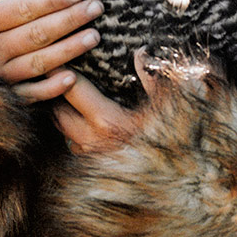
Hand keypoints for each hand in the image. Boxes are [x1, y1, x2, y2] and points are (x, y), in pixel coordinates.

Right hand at [0, 0, 103, 102]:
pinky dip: (50, 88)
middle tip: (97, 8)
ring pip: (38, 62)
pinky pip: (28, 94)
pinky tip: (73, 77)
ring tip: (94, 36)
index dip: (51, 1)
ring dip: (69, 50)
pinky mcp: (0, 95)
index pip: (23, 9)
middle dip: (70, 20)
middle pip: (37, 33)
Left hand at [54, 51, 210, 154]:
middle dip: (55, 90)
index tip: (55, 55)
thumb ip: (153, 77)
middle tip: (56, 69)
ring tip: (64, 92)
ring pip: (63, 130)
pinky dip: (71, 130)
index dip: (61, 69)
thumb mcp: (167, 105)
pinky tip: (79, 117)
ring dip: (61, 112)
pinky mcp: (93, 169)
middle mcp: (92, 142)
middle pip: (58, 110)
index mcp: (107, 122)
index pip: (71, 89)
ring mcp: (91, 158)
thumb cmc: (175, 141)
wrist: (180, 184)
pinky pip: (73, 146)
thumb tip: (140, 51)